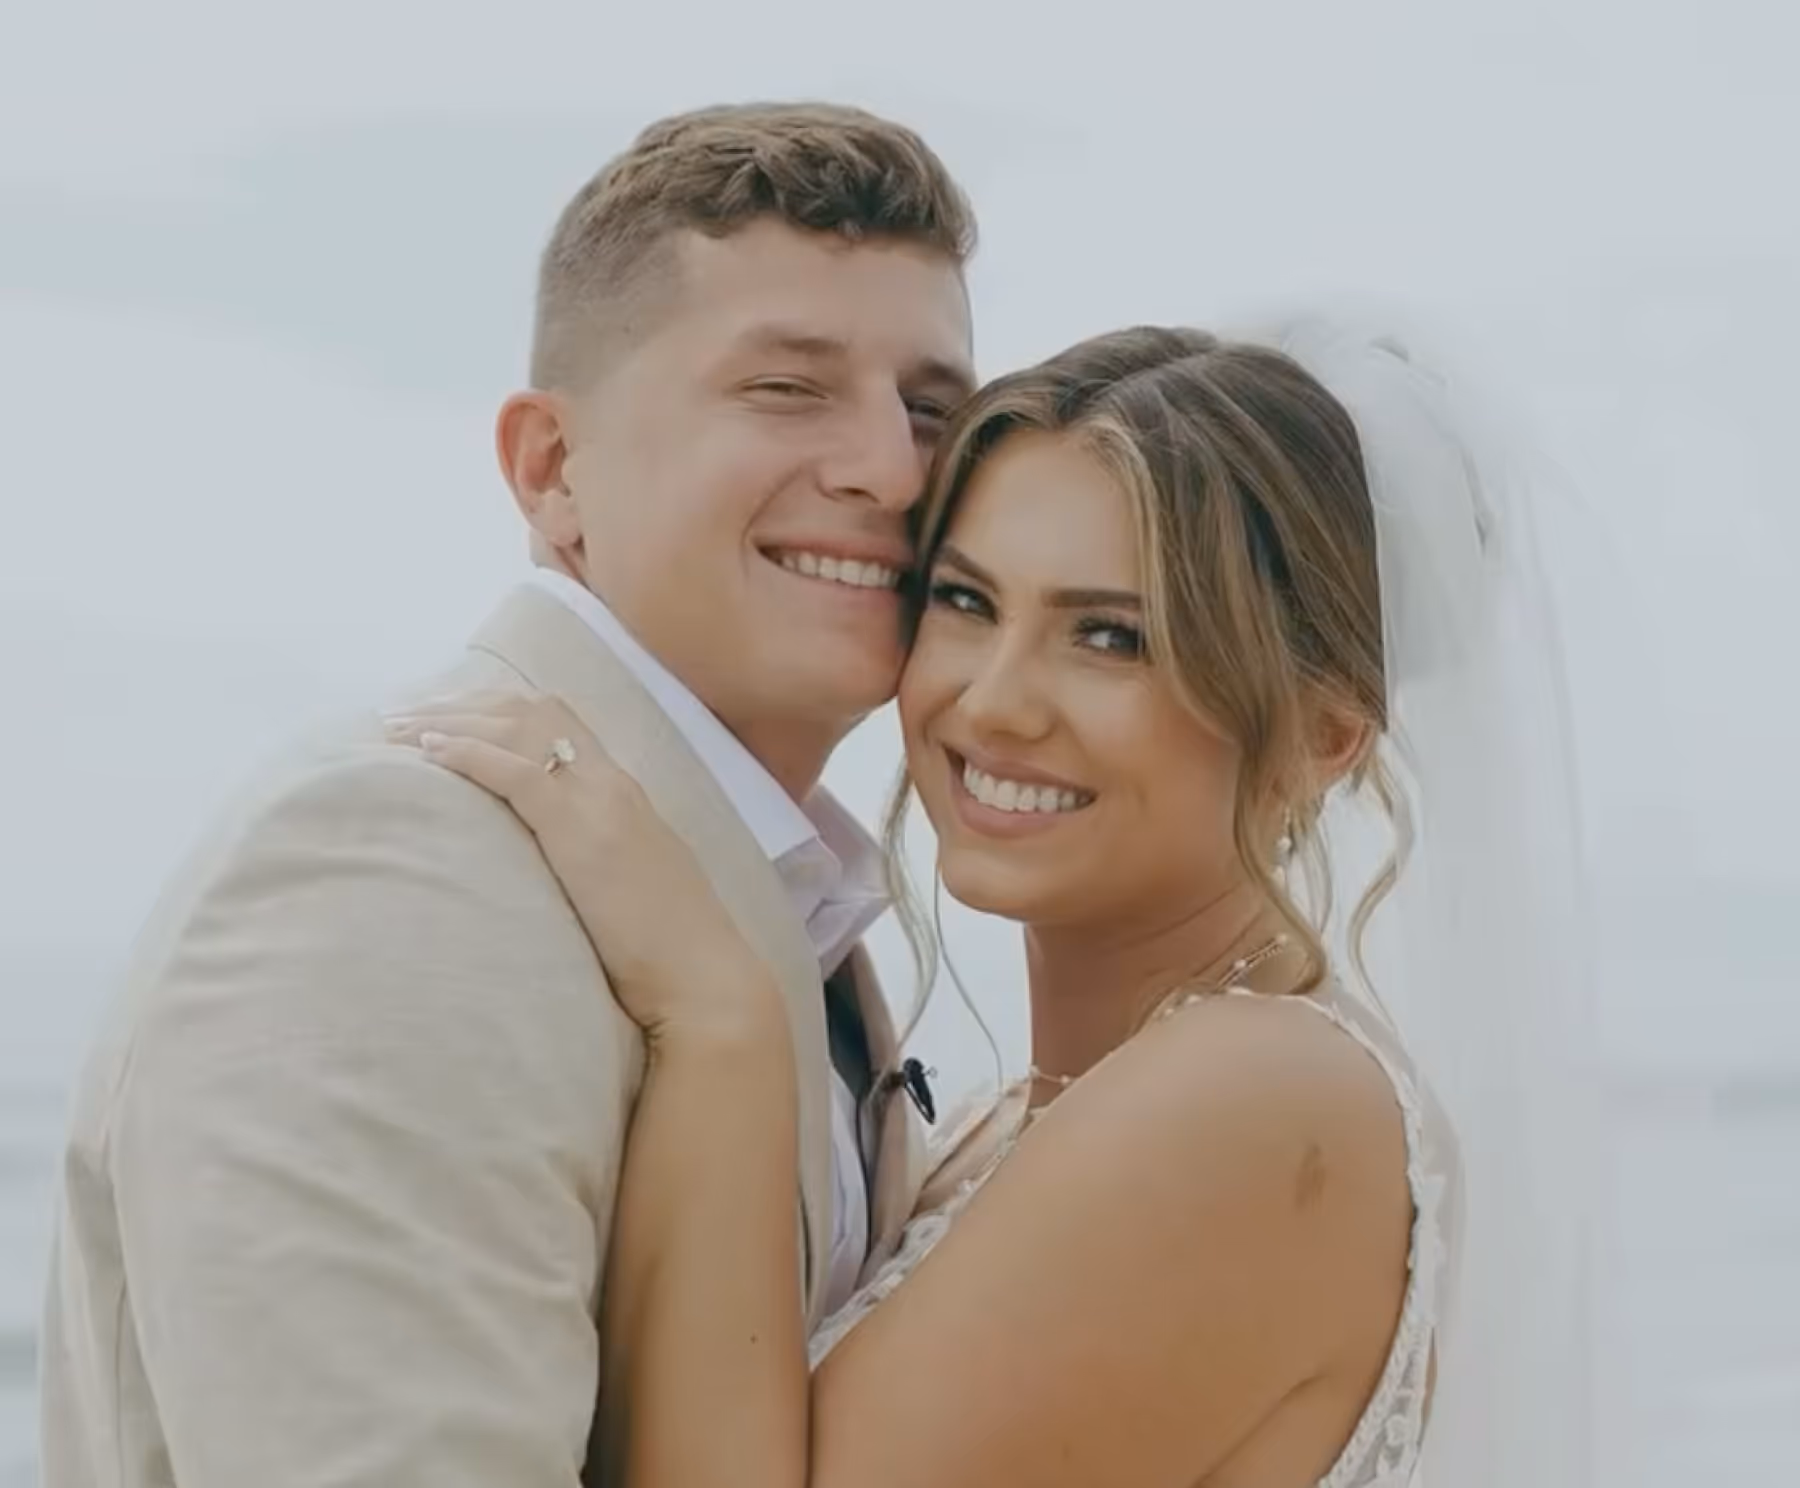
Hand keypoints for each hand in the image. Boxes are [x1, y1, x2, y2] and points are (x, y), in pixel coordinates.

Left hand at [384, 690, 784, 1045]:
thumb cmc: (666, 951)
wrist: (703, 980)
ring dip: (449, 721)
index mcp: (623, 793)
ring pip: (517, 729)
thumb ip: (589, 858)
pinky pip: (516, 774)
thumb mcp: (625, 884)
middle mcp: (612, 783)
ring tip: (395, 728)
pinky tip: (428, 753)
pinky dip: (467, 754)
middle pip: (529, 709)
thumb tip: (544, 867)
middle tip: (401, 714)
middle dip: (460, 703)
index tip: (442, 716)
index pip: (558, 719)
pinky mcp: (581, 832)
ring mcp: (599, 802)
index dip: (494, 708)